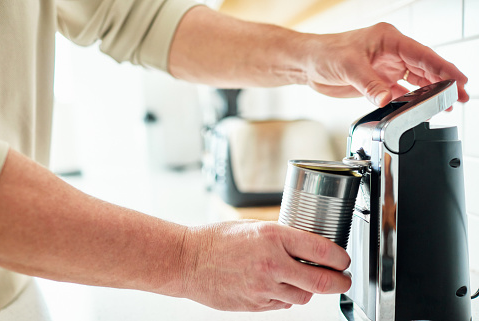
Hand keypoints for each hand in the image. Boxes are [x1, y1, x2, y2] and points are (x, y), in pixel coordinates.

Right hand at [180, 220, 350, 310]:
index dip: (340, 258)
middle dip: (339, 282)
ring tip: (299, 278)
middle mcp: (272, 263)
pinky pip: (283, 304)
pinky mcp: (256, 305)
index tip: (343, 260)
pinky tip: (275, 285)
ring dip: (308, 289)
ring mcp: (264, 287)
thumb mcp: (253, 227)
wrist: (188, 261)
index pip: (321, 250)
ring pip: (303, 296)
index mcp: (273, 237)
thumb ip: (282, 238)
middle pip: (321, 280)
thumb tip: (308, 248)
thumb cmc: (216, 240)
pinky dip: (286, 296)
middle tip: (343, 280)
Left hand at [302, 22, 468, 105]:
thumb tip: (386, 99)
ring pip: (415, 81)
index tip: (459, 80)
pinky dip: (411, 100)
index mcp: (388, 40)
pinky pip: (400, 92)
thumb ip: (369, 85)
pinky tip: (421, 108)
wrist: (308, 63)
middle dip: (444, 83)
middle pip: (424, 68)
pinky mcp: (377, 82)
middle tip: (460, 97)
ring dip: (430, 93)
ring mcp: (385, 68)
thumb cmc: (325, 53)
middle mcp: (390, 53)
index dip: (443, 68)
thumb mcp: (348, 67)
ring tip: (446, 105)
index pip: (422, 55)